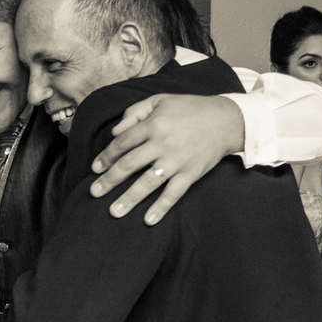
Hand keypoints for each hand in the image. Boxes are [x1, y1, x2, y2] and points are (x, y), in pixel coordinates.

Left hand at [91, 94, 243, 224]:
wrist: (227, 120)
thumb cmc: (189, 109)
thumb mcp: (159, 101)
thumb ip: (134, 113)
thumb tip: (114, 133)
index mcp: (153, 124)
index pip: (122, 143)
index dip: (106, 157)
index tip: (95, 169)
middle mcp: (163, 143)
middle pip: (129, 164)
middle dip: (109, 180)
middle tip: (94, 192)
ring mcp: (177, 161)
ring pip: (148, 182)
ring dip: (129, 198)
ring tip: (113, 212)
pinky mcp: (191, 173)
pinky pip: (174, 193)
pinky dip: (161, 207)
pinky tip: (148, 220)